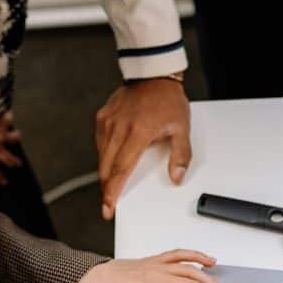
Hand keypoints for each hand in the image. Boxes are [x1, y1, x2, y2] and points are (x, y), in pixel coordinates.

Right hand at [96, 78, 191, 219]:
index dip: (113, 191)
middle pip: (107, 167)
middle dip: (106, 189)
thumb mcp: (182, 128)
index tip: (108, 207)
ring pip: (102, 157)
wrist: (153, 75)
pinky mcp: (102, 117)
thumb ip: (181, 155)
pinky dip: (105, 156)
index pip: (122, 169)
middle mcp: (119, 127)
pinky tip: (113, 161)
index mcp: (139, 132)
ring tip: (112, 185)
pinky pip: (100, 143)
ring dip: (106, 173)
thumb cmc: (167, 101)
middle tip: (108, 205)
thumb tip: (176, 177)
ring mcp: (108, 121)